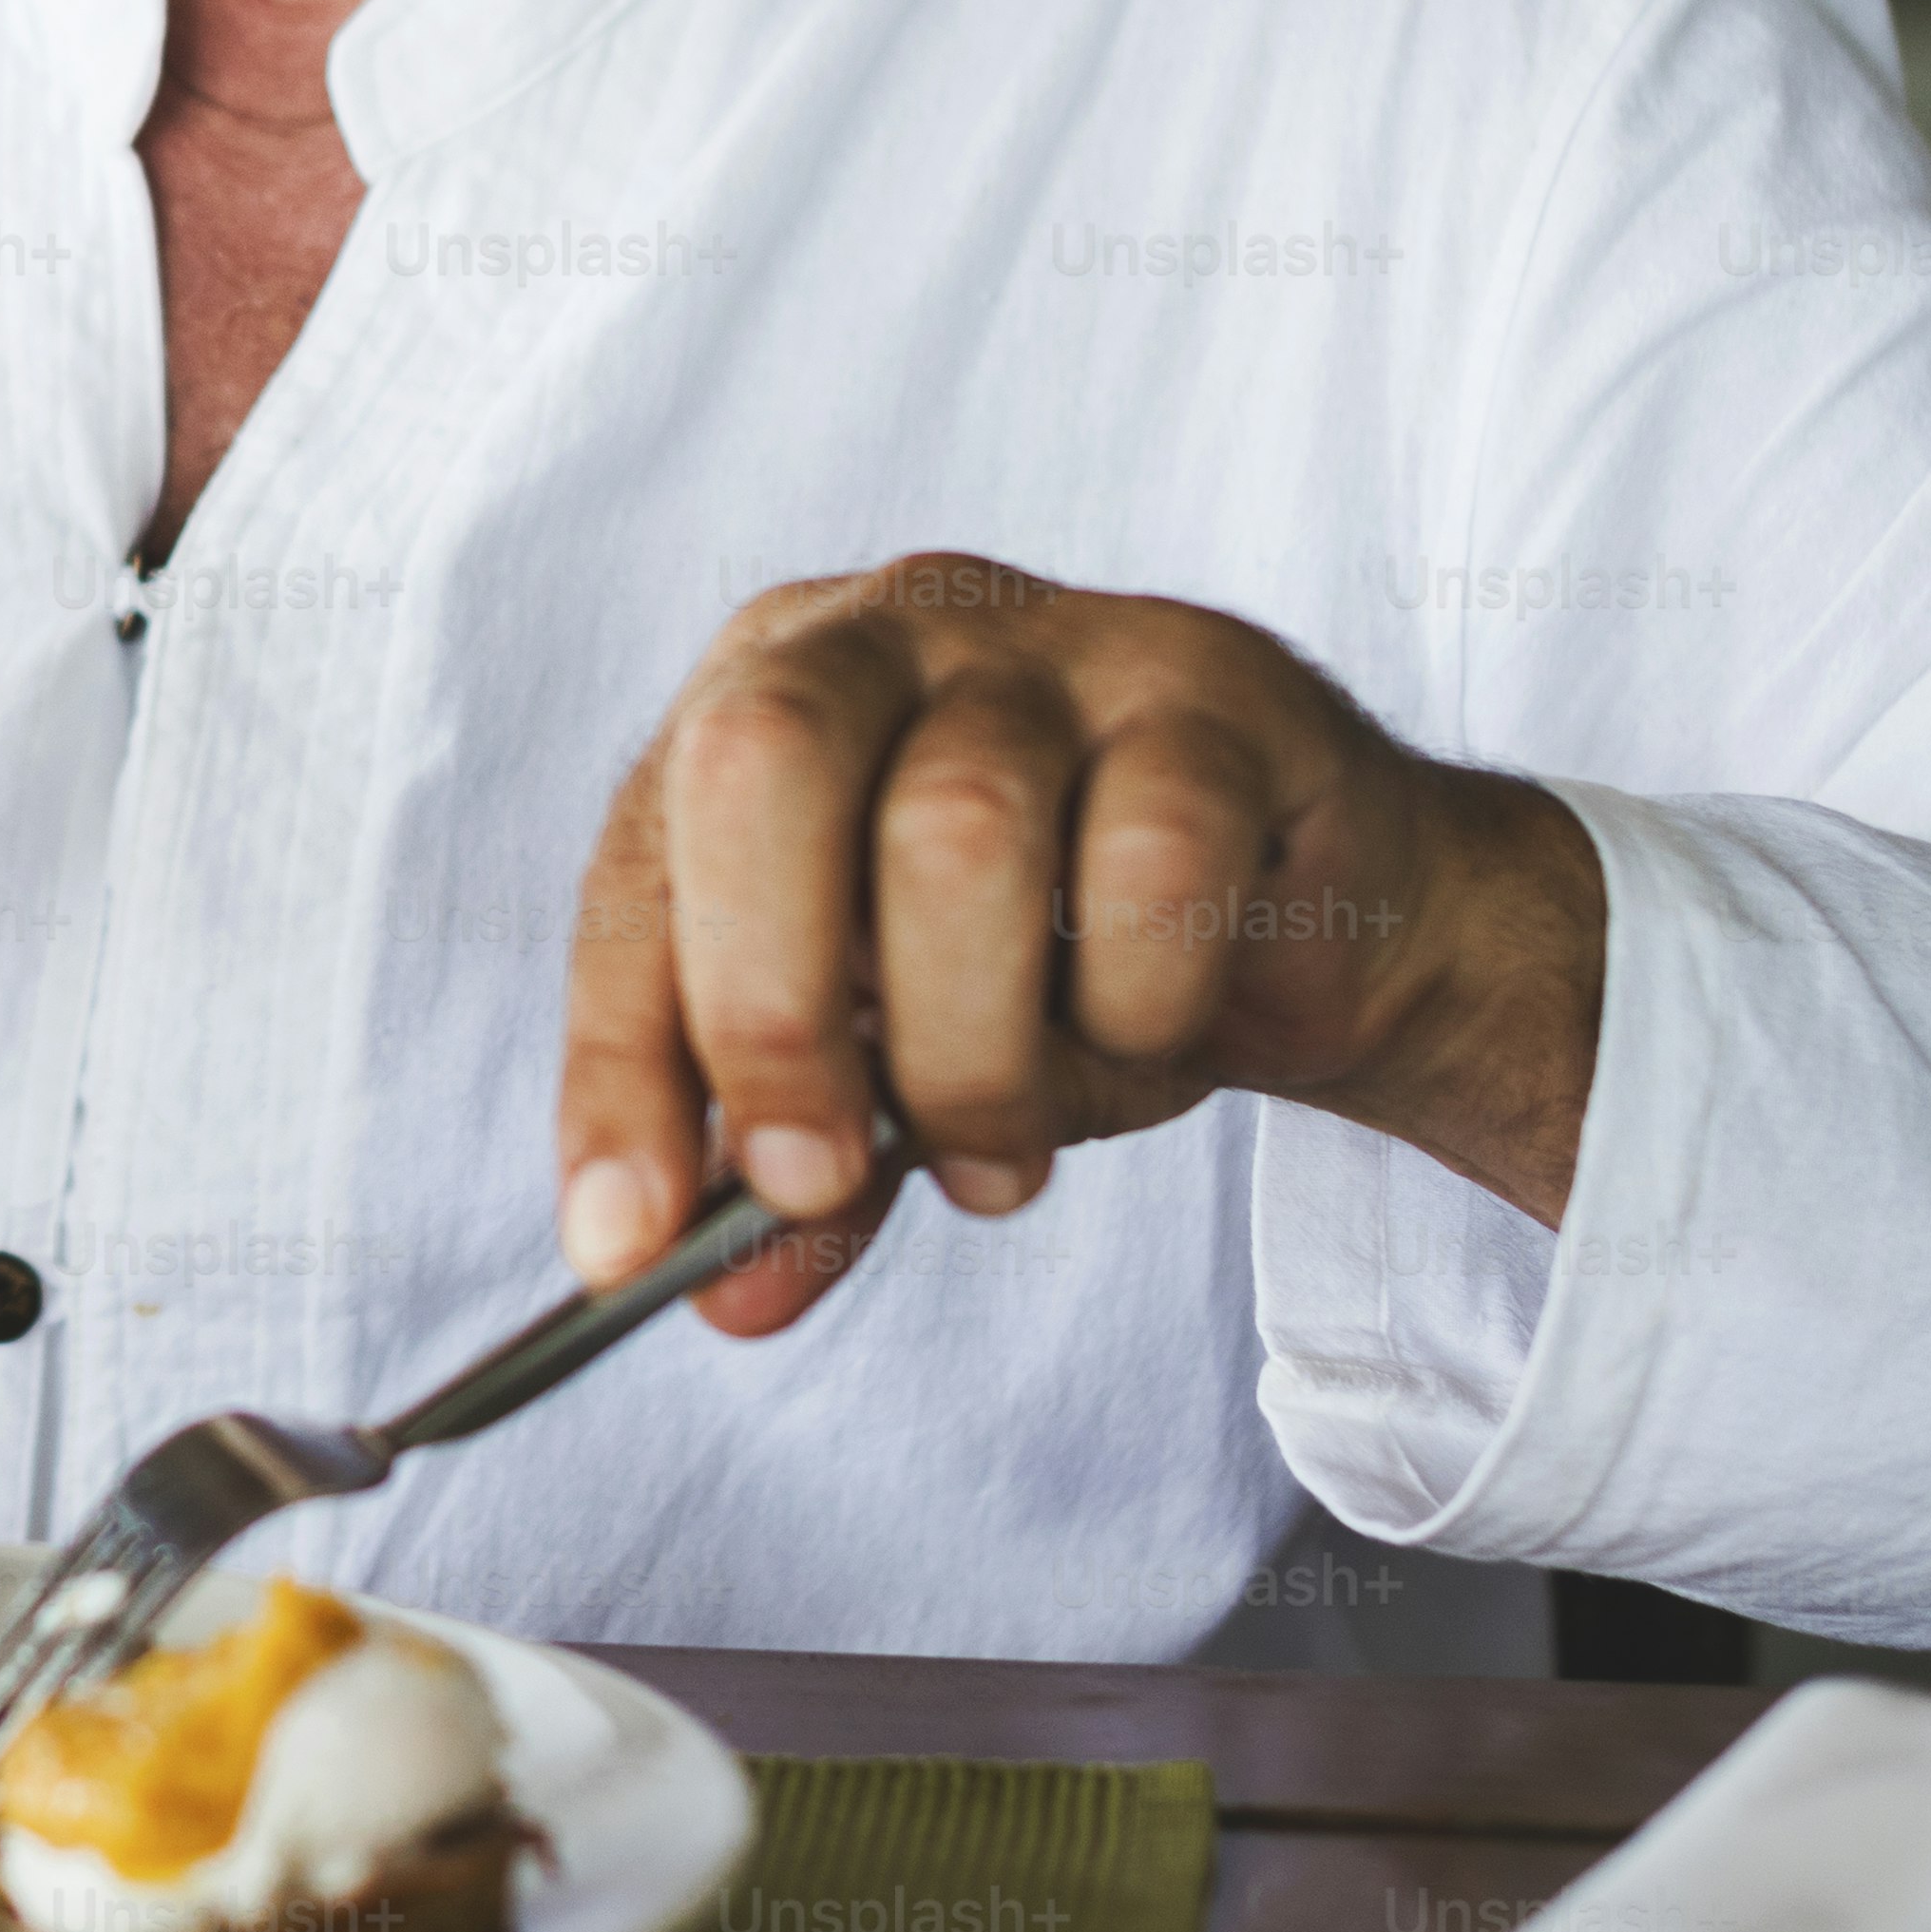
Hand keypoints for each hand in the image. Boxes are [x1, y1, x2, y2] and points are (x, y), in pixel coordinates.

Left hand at [549, 554, 1604, 1331]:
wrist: (1312, 918)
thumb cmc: (1063, 966)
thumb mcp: (902, 1075)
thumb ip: (810, 1174)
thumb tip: (729, 1298)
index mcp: (755, 702)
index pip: (636, 877)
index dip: (618, 1068)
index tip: (628, 1243)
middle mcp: (883, 632)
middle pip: (763, 767)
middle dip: (772, 1012)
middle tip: (820, 1181)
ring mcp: (1055, 640)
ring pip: (960, 834)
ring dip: (976, 1054)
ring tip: (1008, 1147)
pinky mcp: (1219, 686)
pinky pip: (1154, 860)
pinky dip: (1137, 1003)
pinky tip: (1146, 1033)